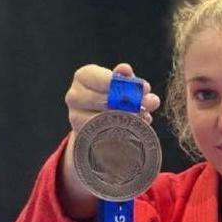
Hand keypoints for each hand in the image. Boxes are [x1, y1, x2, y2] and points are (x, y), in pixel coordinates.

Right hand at [59, 63, 162, 219]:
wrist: (98, 150)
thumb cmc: (117, 114)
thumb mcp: (123, 96)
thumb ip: (126, 84)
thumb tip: (126, 70)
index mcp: (81, 81)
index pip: (90, 76)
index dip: (115, 83)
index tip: (139, 89)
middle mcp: (73, 101)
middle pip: (98, 102)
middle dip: (128, 106)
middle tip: (148, 109)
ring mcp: (76, 125)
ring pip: (101, 125)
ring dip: (128, 126)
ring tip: (144, 125)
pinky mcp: (84, 151)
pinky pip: (102, 149)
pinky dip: (121, 147)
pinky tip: (134, 144)